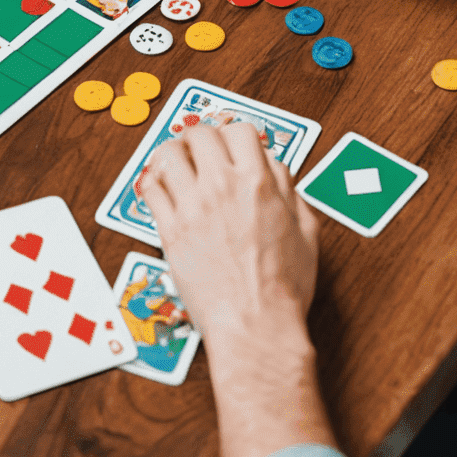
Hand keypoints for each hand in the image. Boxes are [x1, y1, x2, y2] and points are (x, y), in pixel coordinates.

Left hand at [142, 121, 319, 335]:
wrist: (255, 326)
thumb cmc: (283, 288)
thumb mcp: (306, 232)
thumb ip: (290, 191)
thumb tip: (274, 167)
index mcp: (258, 184)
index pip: (240, 130)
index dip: (236, 135)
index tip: (232, 144)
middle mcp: (221, 187)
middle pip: (200, 133)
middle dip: (201, 137)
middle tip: (200, 150)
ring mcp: (192, 207)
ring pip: (168, 153)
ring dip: (172, 153)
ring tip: (176, 164)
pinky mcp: (170, 230)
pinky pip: (150, 189)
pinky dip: (152, 181)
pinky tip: (161, 187)